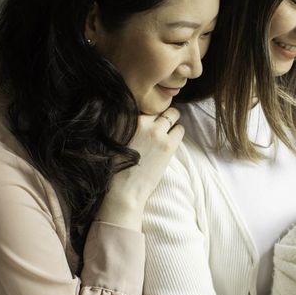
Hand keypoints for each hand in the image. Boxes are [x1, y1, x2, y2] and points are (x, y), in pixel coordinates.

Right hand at [96, 108, 184, 229]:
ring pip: (173, 114)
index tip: (149, 122)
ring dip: (172, 122)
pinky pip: (180, 129)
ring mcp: (155, 131)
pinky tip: (171, 143)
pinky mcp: (168, 144)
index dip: (148, 114)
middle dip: (161, 115)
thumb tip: (136, 116)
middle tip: (161, 126)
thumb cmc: (116, 168)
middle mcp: (140, 120)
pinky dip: (178, 133)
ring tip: (167, 134)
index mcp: (123, 117)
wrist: (123, 190)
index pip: (143, 104)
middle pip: (158, 107)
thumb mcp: (114, 138)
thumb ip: (124, 124)